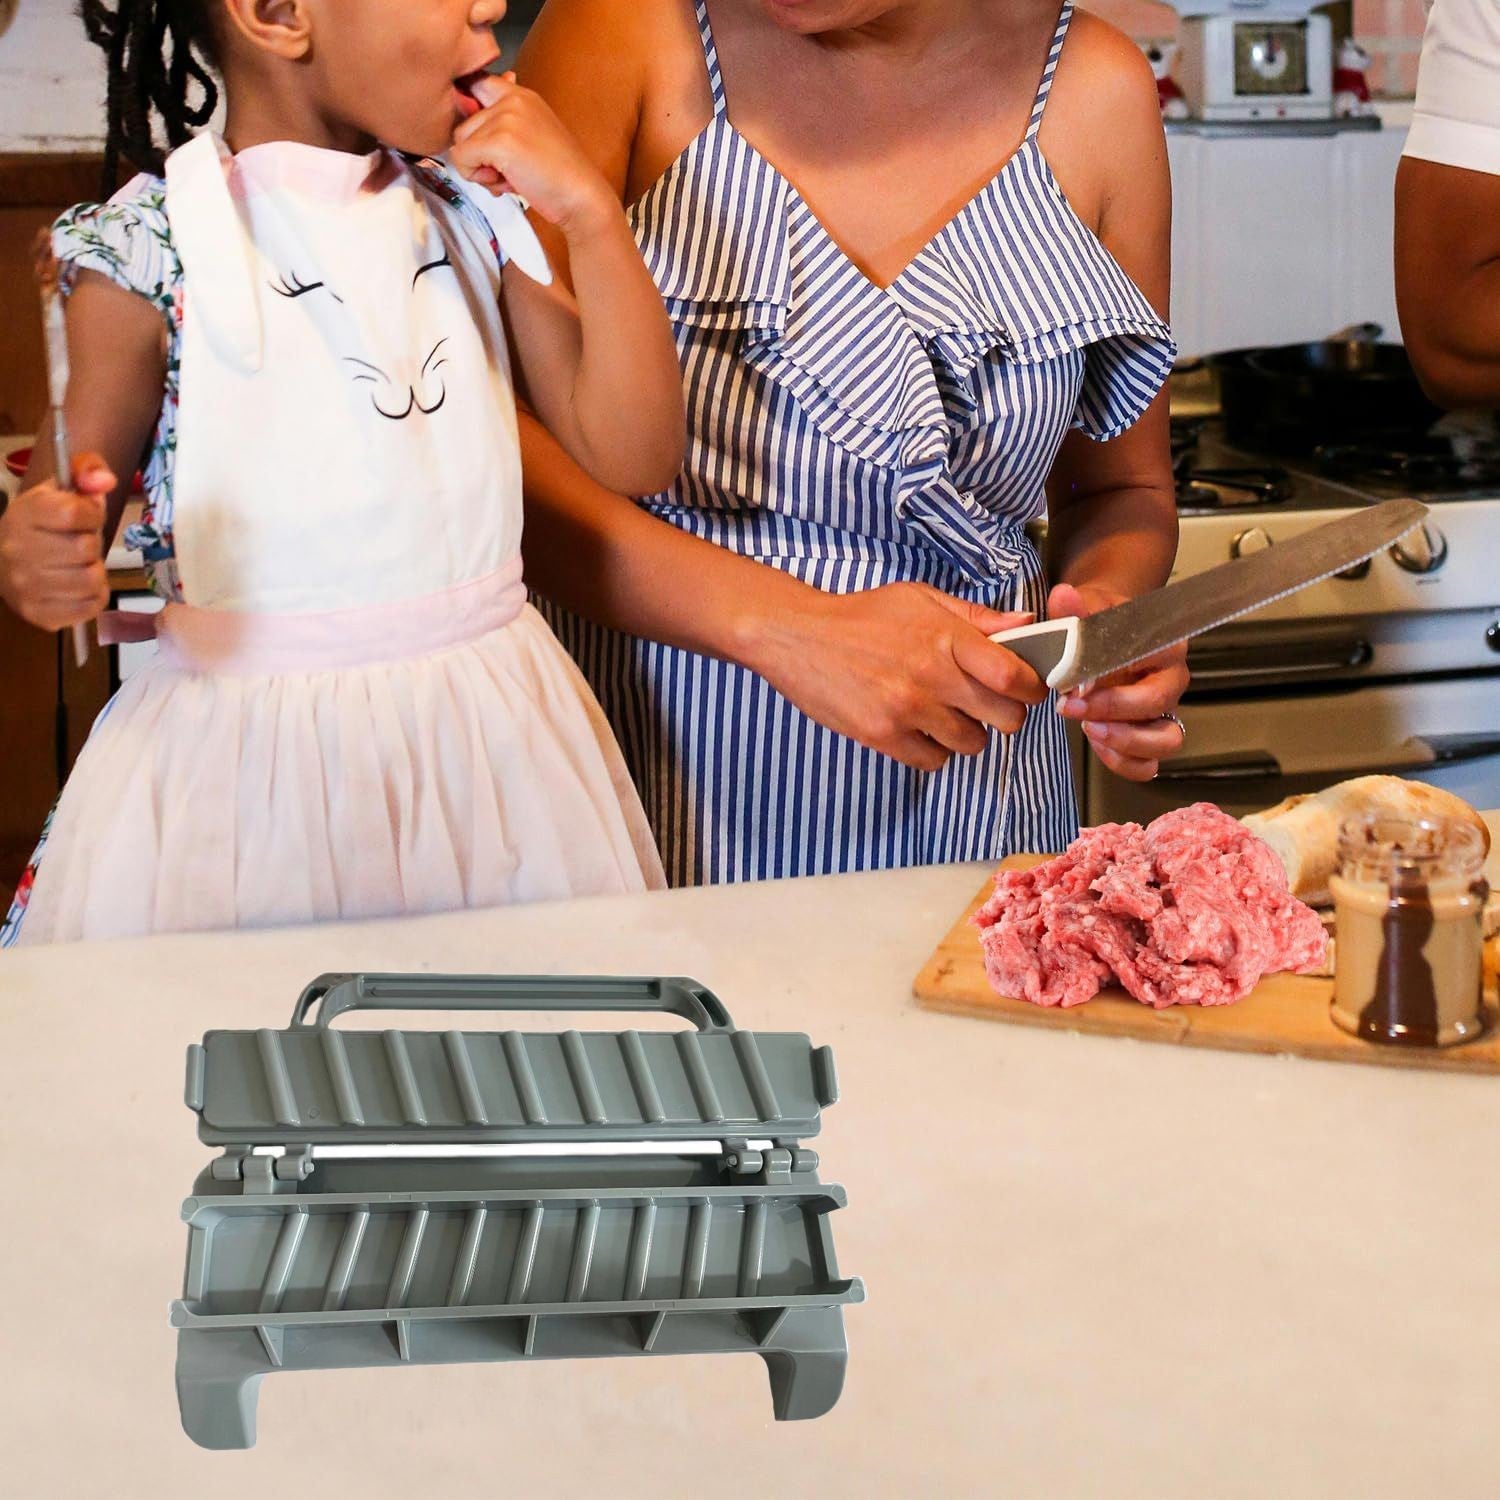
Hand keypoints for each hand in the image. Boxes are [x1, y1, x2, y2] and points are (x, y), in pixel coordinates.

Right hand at [0, 453, 112, 631]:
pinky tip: (79, 587)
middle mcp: (18, 550)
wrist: (6, 560)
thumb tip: (105, 480)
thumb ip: (87, 470)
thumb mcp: (62, 488)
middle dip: (92, 546)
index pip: (74, 512)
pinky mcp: (38, 614)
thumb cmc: (45, 524)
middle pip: (85, 549)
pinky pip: (89, 608)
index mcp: (24, 513)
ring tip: (79, 565)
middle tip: (80, 545)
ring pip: (90, 580)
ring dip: (95, 573)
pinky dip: (93, 597)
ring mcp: (25, 586)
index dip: (92, 515)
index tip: (86, 517)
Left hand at [448, 73, 618, 239]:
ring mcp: (506, 118)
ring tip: (510, 176)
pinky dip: (476, 177)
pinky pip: (462, 158)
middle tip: (508, 168)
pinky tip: (505, 182)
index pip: (477, 84)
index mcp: (522, 95)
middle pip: (464, 123)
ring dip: (478, 167)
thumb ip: (502, 123)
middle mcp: (513, 99)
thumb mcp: (529, 136)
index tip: (484, 138)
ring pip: (460, 141)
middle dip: (478, 153)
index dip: (471, 112)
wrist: (582, 196)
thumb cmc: (558, 175)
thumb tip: (463, 103)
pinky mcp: (499, 141)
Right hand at [755, 581, 1048, 771]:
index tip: (1027, 687)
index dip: (1032, 686)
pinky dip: (933, 749)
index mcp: (946, 637)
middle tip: (987, 703)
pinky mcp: (882, 736)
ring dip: (966, 732)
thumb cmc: (862, 616)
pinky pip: (934, 761)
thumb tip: (1026, 624)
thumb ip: (976, 617)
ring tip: (943, 712)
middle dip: (1004, 712)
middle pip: (1005, 718)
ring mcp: (906, 710)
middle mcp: (931, 675)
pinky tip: (917, 727)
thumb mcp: (921, 600)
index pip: (1013, 675)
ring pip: (972, 743)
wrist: (799, 637)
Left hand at [1049, 580, 1189, 781]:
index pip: (1156, 660)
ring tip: (1090, 731)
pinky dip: (1125, 762)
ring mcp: (1164, 712)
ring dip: (1127, 742)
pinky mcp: (1148, 737)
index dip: (1117, 673)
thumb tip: (1063, 596)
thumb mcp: (1085, 611)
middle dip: (1113, 710)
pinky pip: (1148, 764)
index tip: (1077, 681)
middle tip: (1071, 706)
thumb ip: (1074, 608)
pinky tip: (1097, 745)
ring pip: (1166, 740)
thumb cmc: (1096, 625)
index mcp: (1163, 644)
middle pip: (1159, 703)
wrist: (1097, 636)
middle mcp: (1171, 679)